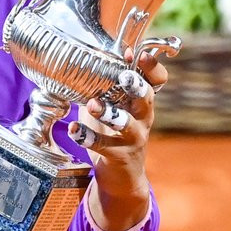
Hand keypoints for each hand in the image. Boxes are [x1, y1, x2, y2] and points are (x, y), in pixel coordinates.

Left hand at [67, 49, 167, 230]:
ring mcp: (133, 138)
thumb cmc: (113, 134)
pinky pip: (103, 145)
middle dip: (136, 86)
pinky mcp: (119, 156)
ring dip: (108, 112)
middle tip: (124, 76)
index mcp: (141, 102)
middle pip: (147, 98)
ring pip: (126, 122)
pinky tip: (74, 130)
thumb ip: (103, 87)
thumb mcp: (112, 107)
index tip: (136, 54)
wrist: (121, 177)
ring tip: (93, 105)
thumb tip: (81, 59)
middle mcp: (143, 118)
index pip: (156, 81)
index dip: (151, 67)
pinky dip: (86, 136)